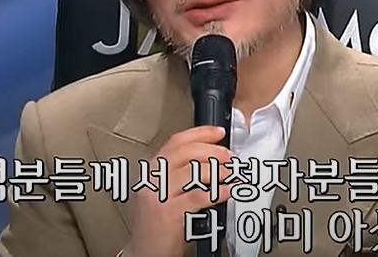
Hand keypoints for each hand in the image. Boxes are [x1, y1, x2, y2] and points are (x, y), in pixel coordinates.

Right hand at [124, 126, 233, 256]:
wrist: (145, 252)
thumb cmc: (159, 224)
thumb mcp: (166, 192)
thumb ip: (182, 174)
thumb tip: (213, 158)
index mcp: (152, 171)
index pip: (176, 142)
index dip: (200, 133)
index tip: (218, 132)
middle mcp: (152, 180)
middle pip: (184, 152)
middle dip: (212, 151)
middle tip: (229, 156)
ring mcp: (158, 197)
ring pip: (191, 172)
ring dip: (218, 170)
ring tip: (232, 173)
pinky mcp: (168, 214)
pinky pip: (197, 196)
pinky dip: (216, 192)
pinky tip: (227, 191)